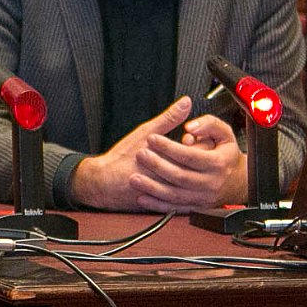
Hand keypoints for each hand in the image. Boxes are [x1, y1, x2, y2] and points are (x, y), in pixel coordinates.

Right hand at [69, 97, 246, 212]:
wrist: (104, 183)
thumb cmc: (122, 159)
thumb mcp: (146, 132)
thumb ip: (169, 118)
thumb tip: (185, 103)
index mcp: (171, 159)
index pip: (201, 150)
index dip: (202, 141)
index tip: (194, 137)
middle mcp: (173, 178)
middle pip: (201, 167)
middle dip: (200, 155)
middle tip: (192, 147)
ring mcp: (170, 192)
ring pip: (195, 181)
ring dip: (194, 171)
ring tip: (185, 162)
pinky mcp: (165, 202)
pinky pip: (184, 195)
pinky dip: (185, 185)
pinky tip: (178, 176)